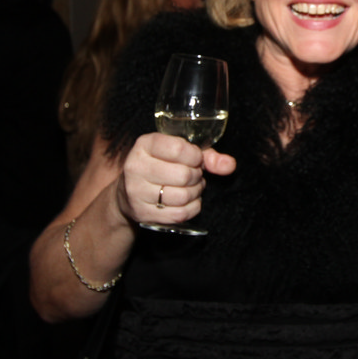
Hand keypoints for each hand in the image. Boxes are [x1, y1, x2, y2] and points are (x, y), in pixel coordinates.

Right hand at [116, 132, 235, 227]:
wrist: (127, 192)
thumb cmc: (159, 166)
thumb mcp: (177, 152)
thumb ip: (207, 155)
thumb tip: (229, 165)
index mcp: (144, 145)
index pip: (178, 149)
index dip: (195, 156)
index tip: (195, 159)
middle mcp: (136, 167)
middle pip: (183, 175)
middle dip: (197, 176)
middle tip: (194, 175)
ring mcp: (137, 192)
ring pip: (183, 196)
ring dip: (195, 192)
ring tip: (192, 187)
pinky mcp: (143, 213)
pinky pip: (181, 214)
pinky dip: (192, 207)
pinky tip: (188, 200)